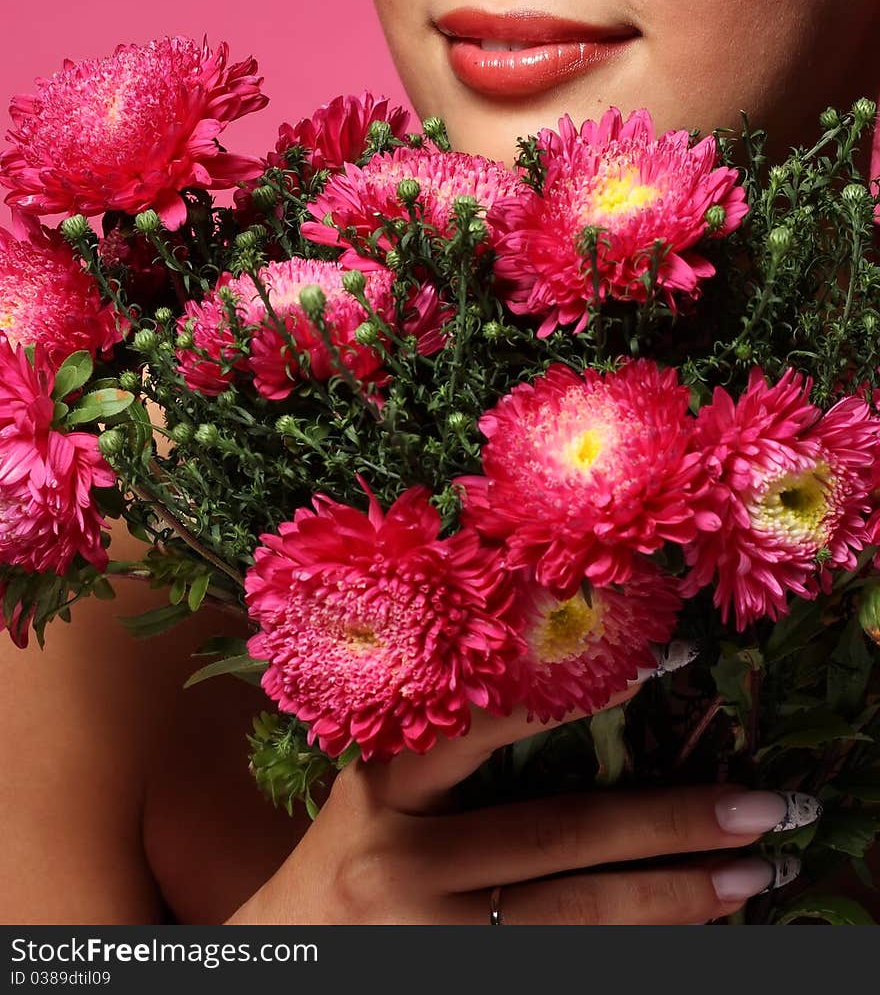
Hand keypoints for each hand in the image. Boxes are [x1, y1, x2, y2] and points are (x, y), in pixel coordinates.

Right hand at [226, 684, 811, 924]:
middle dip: (671, 822)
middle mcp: (406, 865)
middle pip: (561, 839)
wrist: (279, 958)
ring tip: (753, 874)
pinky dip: (633, 945)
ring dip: (676, 898)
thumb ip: (447, 743)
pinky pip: (563, 964)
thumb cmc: (339, 855)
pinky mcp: (459, 978)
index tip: (669, 660)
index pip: (490, 724)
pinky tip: (691, 928)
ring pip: (578, 920)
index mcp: (386, 785)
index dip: (580, 690)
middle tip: (762, 806)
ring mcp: (434, 938)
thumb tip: (572, 686)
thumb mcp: (376, 785)